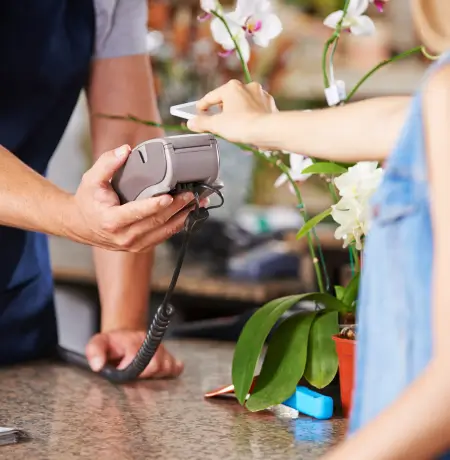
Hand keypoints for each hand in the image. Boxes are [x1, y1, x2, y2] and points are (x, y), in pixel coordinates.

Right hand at [67, 144, 203, 251]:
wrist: (80, 225)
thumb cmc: (88, 201)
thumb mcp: (91, 179)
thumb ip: (107, 163)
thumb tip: (125, 150)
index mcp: (111, 220)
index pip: (137, 213)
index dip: (154, 205)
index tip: (169, 196)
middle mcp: (124, 236)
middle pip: (156, 222)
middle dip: (176, 207)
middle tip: (191, 194)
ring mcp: (134, 245)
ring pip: (163, 231)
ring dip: (182, 217)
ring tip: (196, 203)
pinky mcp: (141, 247)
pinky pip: (163, 237)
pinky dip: (177, 225)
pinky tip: (187, 213)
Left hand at [85, 330, 183, 378]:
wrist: (126, 335)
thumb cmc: (113, 344)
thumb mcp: (98, 343)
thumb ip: (94, 352)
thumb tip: (98, 366)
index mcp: (133, 340)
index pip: (137, 358)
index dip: (128, 369)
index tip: (121, 370)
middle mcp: (150, 343)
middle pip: (156, 365)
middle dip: (142, 374)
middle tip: (132, 375)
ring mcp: (162, 349)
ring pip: (166, 367)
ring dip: (154, 374)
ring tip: (142, 373)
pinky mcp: (169, 356)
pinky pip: (176, 367)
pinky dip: (170, 372)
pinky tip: (158, 374)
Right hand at [187, 80, 276, 143]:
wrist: (267, 131)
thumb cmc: (242, 125)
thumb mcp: (216, 125)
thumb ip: (202, 123)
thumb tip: (191, 122)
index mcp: (232, 87)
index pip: (212, 96)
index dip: (203, 105)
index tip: (198, 111)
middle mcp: (247, 87)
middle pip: (229, 98)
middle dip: (222, 108)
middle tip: (216, 120)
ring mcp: (260, 95)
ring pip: (244, 103)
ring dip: (237, 111)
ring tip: (233, 124)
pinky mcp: (269, 105)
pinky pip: (256, 109)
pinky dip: (250, 115)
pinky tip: (247, 125)